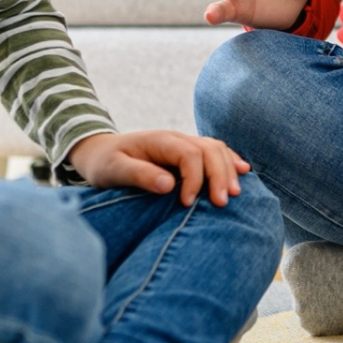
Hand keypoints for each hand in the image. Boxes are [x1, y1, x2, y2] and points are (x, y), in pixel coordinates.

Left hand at [69, 130, 249, 206]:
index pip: (190, 155)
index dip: (194, 178)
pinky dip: (230, 161)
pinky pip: (216, 152)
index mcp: (161, 141)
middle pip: (210, 150)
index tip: (188, 203)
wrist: (99, 151)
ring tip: (234, 193)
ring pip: (217, 149)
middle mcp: (177, 139)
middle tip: (223, 202)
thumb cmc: (104, 163)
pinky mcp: (188, 152)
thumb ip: (140, 175)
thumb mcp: (113, 170)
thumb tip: (169, 185)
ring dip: (228, 170)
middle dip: (220, 175)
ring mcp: (185, 143)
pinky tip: (242, 171)